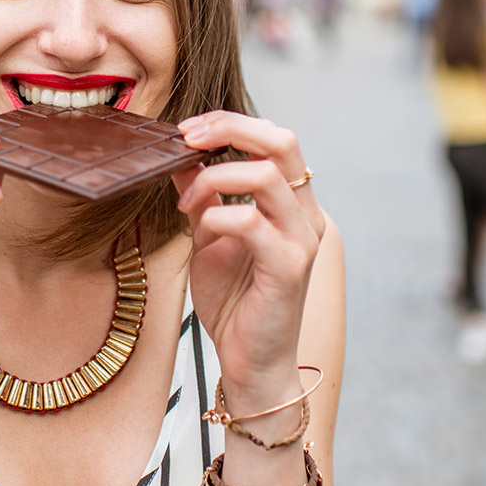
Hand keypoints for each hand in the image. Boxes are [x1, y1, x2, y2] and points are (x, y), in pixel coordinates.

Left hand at [173, 112, 324, 407]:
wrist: (250, 362)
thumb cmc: (234, 300)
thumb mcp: (209, 234)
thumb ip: (203, 194)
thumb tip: (180, 155)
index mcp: (292, 202)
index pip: (275, 138)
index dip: (230, 123)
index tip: (188, 130)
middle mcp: (305, 214)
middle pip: (283, 141)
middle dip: (230, 128)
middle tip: (188, 138)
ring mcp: (302, 239)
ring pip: (266, 174)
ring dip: (215, 177)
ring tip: (187, 202)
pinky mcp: (289, 267)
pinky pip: (251, 221)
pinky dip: (217, 217)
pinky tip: (201, 231)